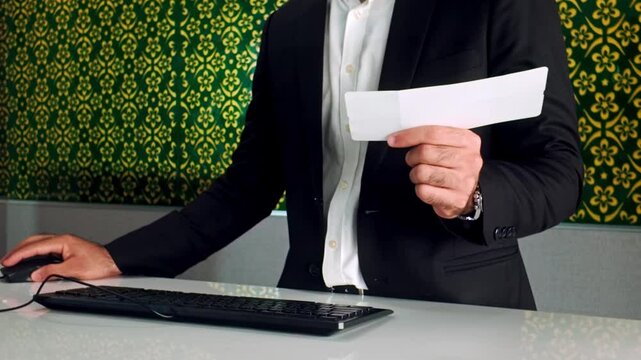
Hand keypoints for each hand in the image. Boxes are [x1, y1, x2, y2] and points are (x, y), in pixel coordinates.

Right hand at [1, 234, 121, 281]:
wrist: (113, 261)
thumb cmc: (99, 263)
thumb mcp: (73, 270)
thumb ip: (52, 272)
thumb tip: (36, 274)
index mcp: (63, 241)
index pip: (35, 246)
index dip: (19, 254)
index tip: (8, 261)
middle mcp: (63, 239)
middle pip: (34, 241)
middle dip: (19, 250)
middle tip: (7, 260)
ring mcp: (65, 243)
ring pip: (40, 243)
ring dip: (26, 251)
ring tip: (15, 260)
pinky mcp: (68, 249)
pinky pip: (47, 248)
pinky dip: (36, 253)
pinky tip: (32, 259)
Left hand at [387, 125, 482, 218]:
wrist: (467, 193)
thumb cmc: (453, 166)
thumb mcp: (450, 145)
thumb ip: (432, 136)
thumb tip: (401, 135)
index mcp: (468, 141)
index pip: (433, 133)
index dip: (409, 136)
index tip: (393, 140)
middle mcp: (469, 160)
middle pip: (425, 152)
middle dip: (412, 157)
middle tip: (414, 160)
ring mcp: (464, 181)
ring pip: (422, 172)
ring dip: (415, 174)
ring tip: (423, 175)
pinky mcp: (456, 199)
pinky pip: (424, 191)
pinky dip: (420, 189)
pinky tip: (429, 187)